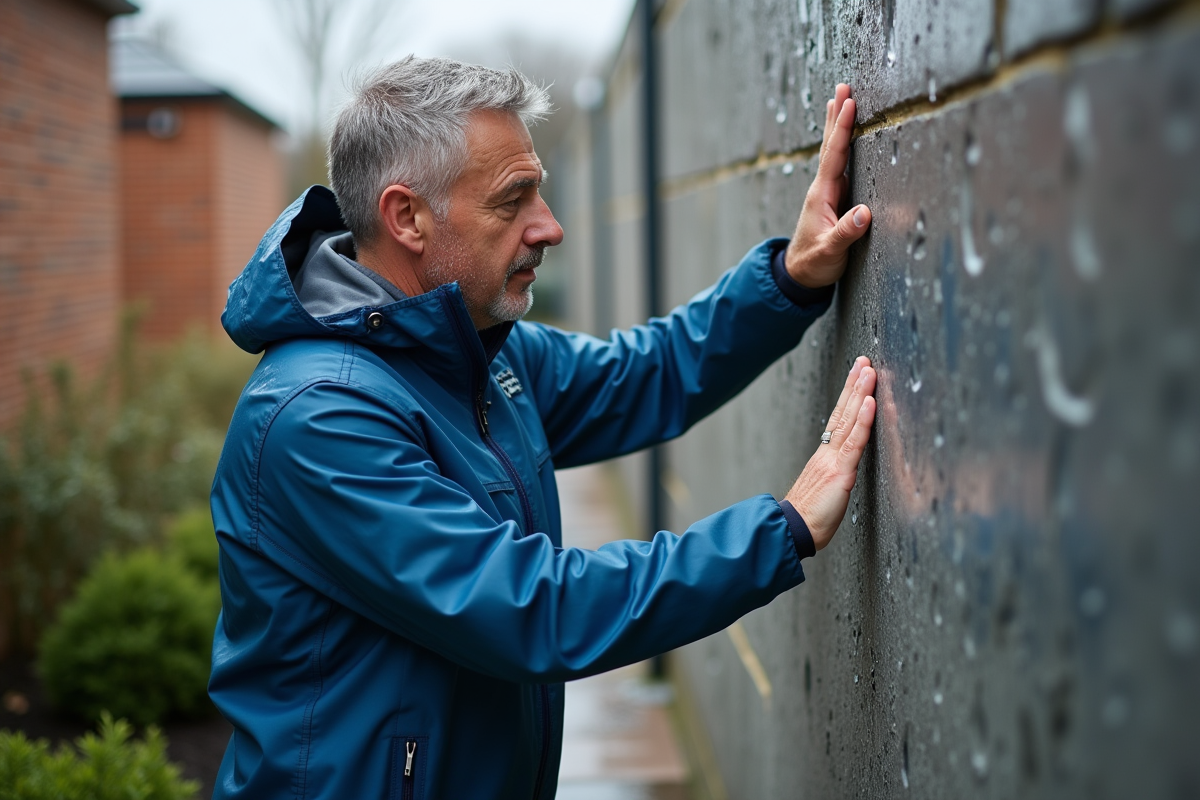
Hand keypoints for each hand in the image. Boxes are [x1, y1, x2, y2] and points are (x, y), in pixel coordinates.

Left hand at [784, 84, 871, 287]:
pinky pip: (838, 164)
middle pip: (829, 145)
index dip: (842, 129)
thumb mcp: (830, 252)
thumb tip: (864, 214)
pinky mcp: (832, 200)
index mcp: (822, 195)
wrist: (799, 276)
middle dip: (836, 116)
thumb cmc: (814, 264)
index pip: (834, 156)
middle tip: (842, 86)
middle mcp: (822, 189)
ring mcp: (826, 193)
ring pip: (832, 152)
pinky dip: (840, 146)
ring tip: (839, 100)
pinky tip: (844, 139)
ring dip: (836, 126)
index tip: (849, 102)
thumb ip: (845, 234)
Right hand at [785, 357, 876, 549]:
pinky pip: (854, 442)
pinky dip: (863, 420)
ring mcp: (832, 460)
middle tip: (863, 361)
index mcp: (824, 456)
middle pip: (842, 412)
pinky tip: (870, 401)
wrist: (793, 532)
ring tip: (869, 370)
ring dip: (860, 392)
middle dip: (853, 384)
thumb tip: (842, 468)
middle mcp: (827, 453)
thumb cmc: (808, 518)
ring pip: (848, 420)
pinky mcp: (840, 472)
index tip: (856, 375)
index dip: (848, 396)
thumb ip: (833, 474)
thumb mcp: (823, 490)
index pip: (838, 419)